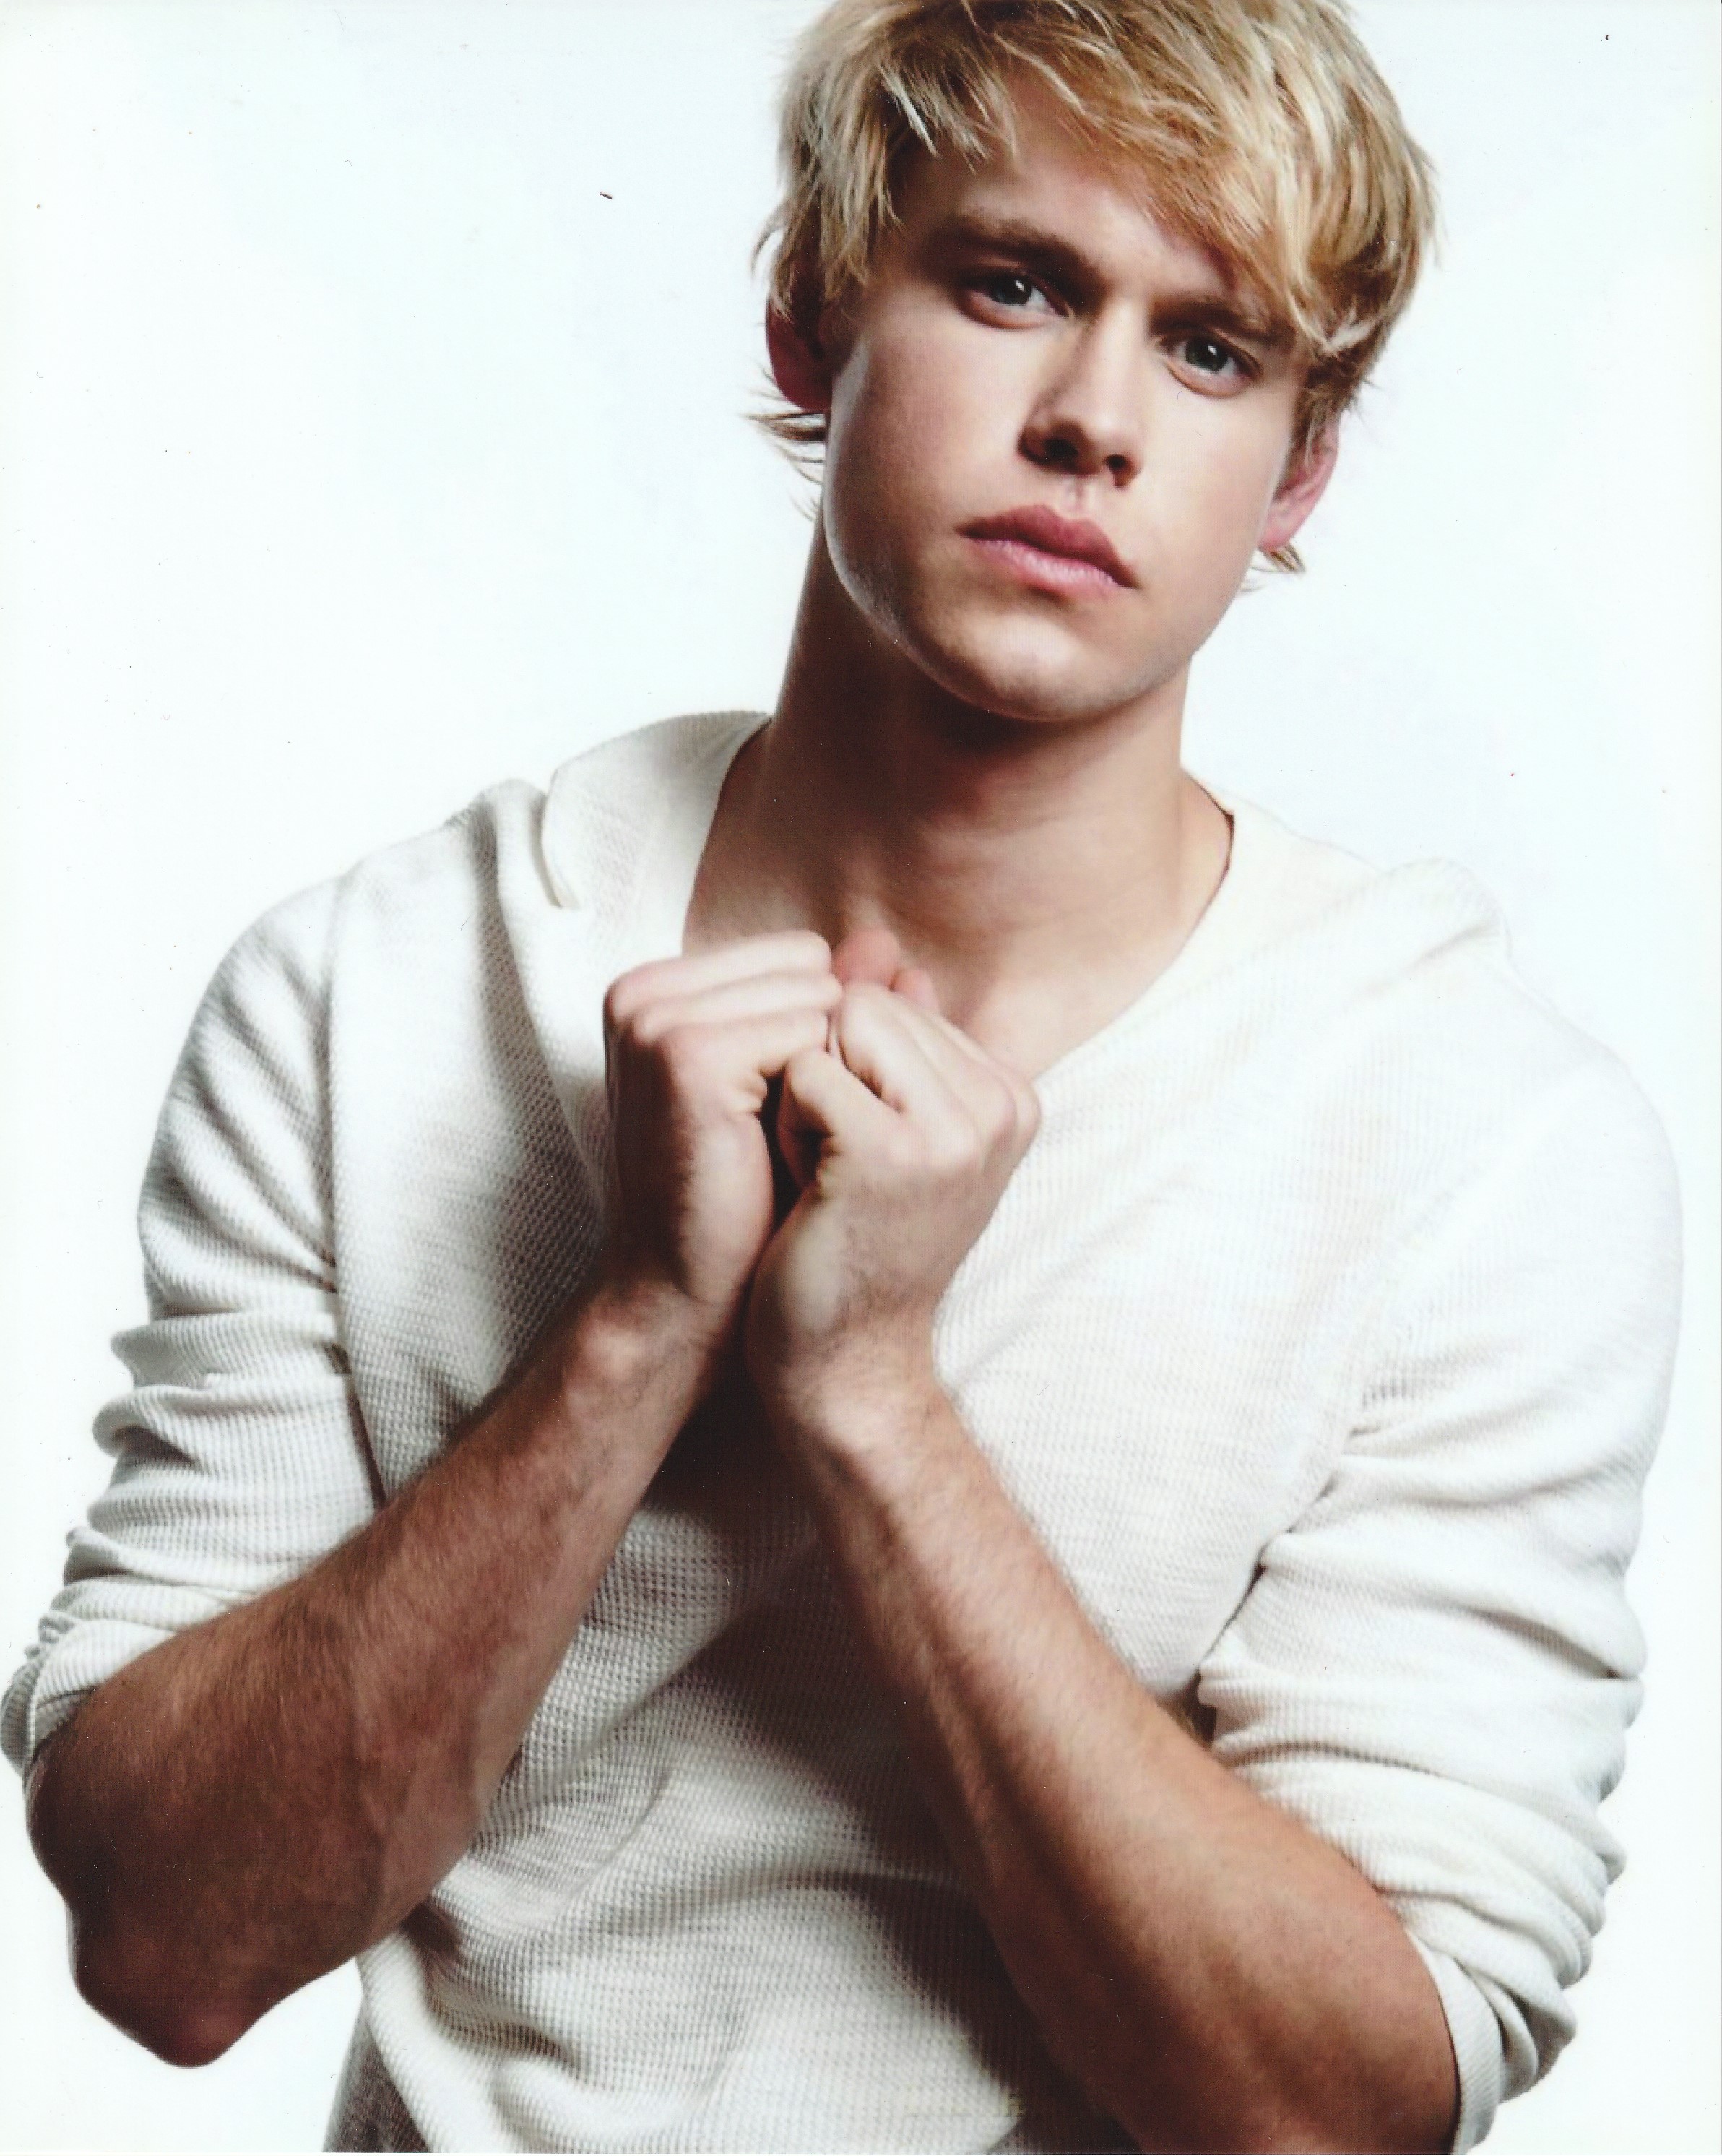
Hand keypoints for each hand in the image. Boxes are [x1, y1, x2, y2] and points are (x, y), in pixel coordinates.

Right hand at [599, 933, 840, 1369]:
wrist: (689, 1294)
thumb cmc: (744, 1195)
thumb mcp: (788, 1085)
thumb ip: (828, 1005)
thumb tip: (889, 943)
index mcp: (655, 989)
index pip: (797, 955)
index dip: (823, 1030)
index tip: (786, 1104)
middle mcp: (642, 992)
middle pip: (808, 966)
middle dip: (829, 1045)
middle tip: (788, 1130)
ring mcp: (657, 1019)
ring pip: (816, 997)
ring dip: (829, 1071)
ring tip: (785, 1139)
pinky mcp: (686, 1055)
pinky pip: (810, 1033)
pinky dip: (821, 1091)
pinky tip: (784, 1148)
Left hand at [746, 966, 1038, 1428]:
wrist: (845, 1360)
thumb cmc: (851, 1238)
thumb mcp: (886, 1123)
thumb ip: (892, 1033)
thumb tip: (876, 943)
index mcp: (1011, 1094)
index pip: (894, 1001)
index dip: (848, 1068)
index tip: (863, 1153)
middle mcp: (1001, 1105)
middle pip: (865, 1004)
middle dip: (823, 1075)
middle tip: (841, 1169)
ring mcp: (956, 1129)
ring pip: (835, 1028)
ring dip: (803, 1099)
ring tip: (828, 1175)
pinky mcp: (894, 1151)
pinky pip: (805, 1072)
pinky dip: (786, 1127)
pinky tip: (811, 1190)